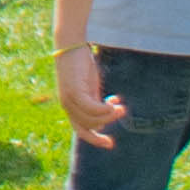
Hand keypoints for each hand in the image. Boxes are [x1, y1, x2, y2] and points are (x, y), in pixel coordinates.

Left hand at [57, 34, 125, 148]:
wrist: (71, 45)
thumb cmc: (81, 66)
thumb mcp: (90, 88)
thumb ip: (95, 103)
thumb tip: (103, 120)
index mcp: (71, 106)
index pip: (81, 130)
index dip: (95, 140)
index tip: (110, 144)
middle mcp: (67, 105)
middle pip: (89, 126)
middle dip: (108, 122)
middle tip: (122, 111)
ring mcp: (69, 99)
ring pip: (91, 119)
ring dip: (109, 116)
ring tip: (121, 107)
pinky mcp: (74, 90)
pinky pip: (90, 108)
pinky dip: (103, 110)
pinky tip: (114, 104)